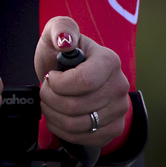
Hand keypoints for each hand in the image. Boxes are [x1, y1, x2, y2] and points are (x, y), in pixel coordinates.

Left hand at [34, 16, 130, 145]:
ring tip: (50, 102)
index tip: (50, 76)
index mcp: (109, 61)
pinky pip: (84, 138)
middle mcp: (120, 86)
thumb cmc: (60, 55)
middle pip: (76, 106)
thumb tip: (65, 40)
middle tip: (46, 90)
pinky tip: (58, 116)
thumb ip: (60, 28)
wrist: (66, 76)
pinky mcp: (114, 128)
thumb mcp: (55, 33)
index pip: (83, 82)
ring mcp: (119, 109)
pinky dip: (62, 129)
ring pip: (77, 124)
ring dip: (53, 114)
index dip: (58, 83)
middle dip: (50, 99)